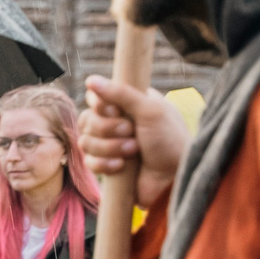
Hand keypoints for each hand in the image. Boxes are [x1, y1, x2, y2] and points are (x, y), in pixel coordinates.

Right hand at [81, 76, 186, 209]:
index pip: (96, 99)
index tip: (115, 110)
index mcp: (128, 105)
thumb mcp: (150, 110)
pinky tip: (122, 166)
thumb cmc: (170, 140)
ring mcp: (110, 145)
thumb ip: (121, 93)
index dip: (101, 105)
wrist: (173, 178)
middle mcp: (117, 123)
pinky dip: (104, 164)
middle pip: (87, 120)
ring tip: (133, 151)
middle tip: (131, 132)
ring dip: (109, 147)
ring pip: (85, 142)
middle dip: (107, 128)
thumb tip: (90, 80)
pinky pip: (89, 162)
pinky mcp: (106, 166)